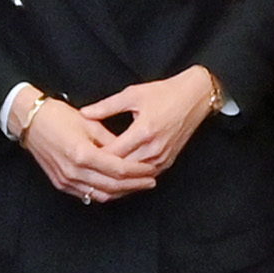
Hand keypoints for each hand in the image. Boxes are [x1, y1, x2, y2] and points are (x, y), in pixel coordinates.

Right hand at [18, 90, 146, 200]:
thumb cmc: (58, 116)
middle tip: (150, 181)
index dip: (138, 172)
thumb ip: (111, 140)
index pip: (118, 169)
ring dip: (121, 192)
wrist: (30, 121)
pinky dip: (104, 193)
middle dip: (134, 185)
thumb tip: (130, 151)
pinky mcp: (61, 183)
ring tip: (136, 185)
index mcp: (83, 154)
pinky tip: (115, 188)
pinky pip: (87, 194)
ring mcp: (66, 180)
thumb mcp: (90, 123)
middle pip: (112, 186)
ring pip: (100, 194)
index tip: (151, 170)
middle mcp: (74, 171)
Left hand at [77, 66, 222, 180]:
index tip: (79, 156)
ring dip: (117, 179)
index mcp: (144, 131)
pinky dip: (132, 179)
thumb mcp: (133, 94)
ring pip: (134, 177)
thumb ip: (106, 106)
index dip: (95, 157)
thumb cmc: (165, 93)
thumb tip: (84, 113)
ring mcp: (163, 157)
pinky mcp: (168, 161)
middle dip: (103, 170)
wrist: (195, 97)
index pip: (113, 153)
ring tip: (96, 179)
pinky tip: (118, 179)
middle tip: (83, 171)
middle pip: (122, 169)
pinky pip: (146, 176)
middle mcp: (154, 148)